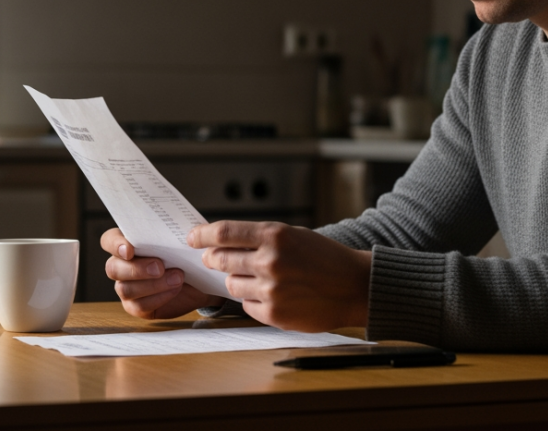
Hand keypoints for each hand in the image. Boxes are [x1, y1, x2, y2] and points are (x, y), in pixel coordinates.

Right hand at [101, 227, 223, 319]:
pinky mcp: (136, 306)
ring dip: (152, 285)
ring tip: (177, 278)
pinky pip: (139, 305)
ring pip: (125, 289)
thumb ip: (171, 233)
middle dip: (136, 269)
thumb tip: (179, 230)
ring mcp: (126, 287)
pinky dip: (159, 298)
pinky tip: (175, 290)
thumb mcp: (181, 240)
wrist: (199, 276)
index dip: (115, 244)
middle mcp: (121, 265)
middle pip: (113, 268)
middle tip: (160, 267)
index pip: (109, 240)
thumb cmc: (186, 253)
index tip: (130, 250)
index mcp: (127, 243)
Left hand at [189, 221, 371, 331]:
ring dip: (236, 280)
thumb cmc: (323, 257)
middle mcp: (270, 261)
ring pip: (231, 284)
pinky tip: (271, 294)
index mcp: (275, 235)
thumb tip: (218, 243)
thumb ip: (258, 239)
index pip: (223, 233)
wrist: (355, 286)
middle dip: (213, 259)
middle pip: (220, 259)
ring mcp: (272, 290)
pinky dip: (252, 300)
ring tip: (255, 278)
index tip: (192, 237)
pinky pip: (246, 305)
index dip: (202, 235)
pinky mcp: (275, 314)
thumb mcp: (292, 235)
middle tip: (213, 259)